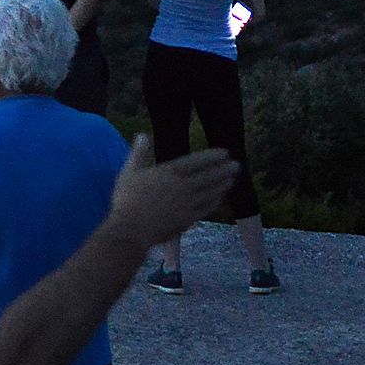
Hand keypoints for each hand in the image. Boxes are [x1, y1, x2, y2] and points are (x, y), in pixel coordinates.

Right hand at [103, 134, 236, 250]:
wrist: (130, 230)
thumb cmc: (127, 199)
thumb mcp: (129, 171)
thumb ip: (139, 153)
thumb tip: (143, 134)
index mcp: (169, 173)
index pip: (196, 162)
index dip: (212, 157)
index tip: (225, 153)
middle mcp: (183, 187)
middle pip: (208, 177)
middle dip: (224, 170)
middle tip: (237, 165)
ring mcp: (187, 204)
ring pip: (210, 192)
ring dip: (223, 185)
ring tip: (232, 179)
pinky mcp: (187, 219)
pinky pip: (206, 208)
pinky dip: (215, 202)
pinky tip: (220, 198)